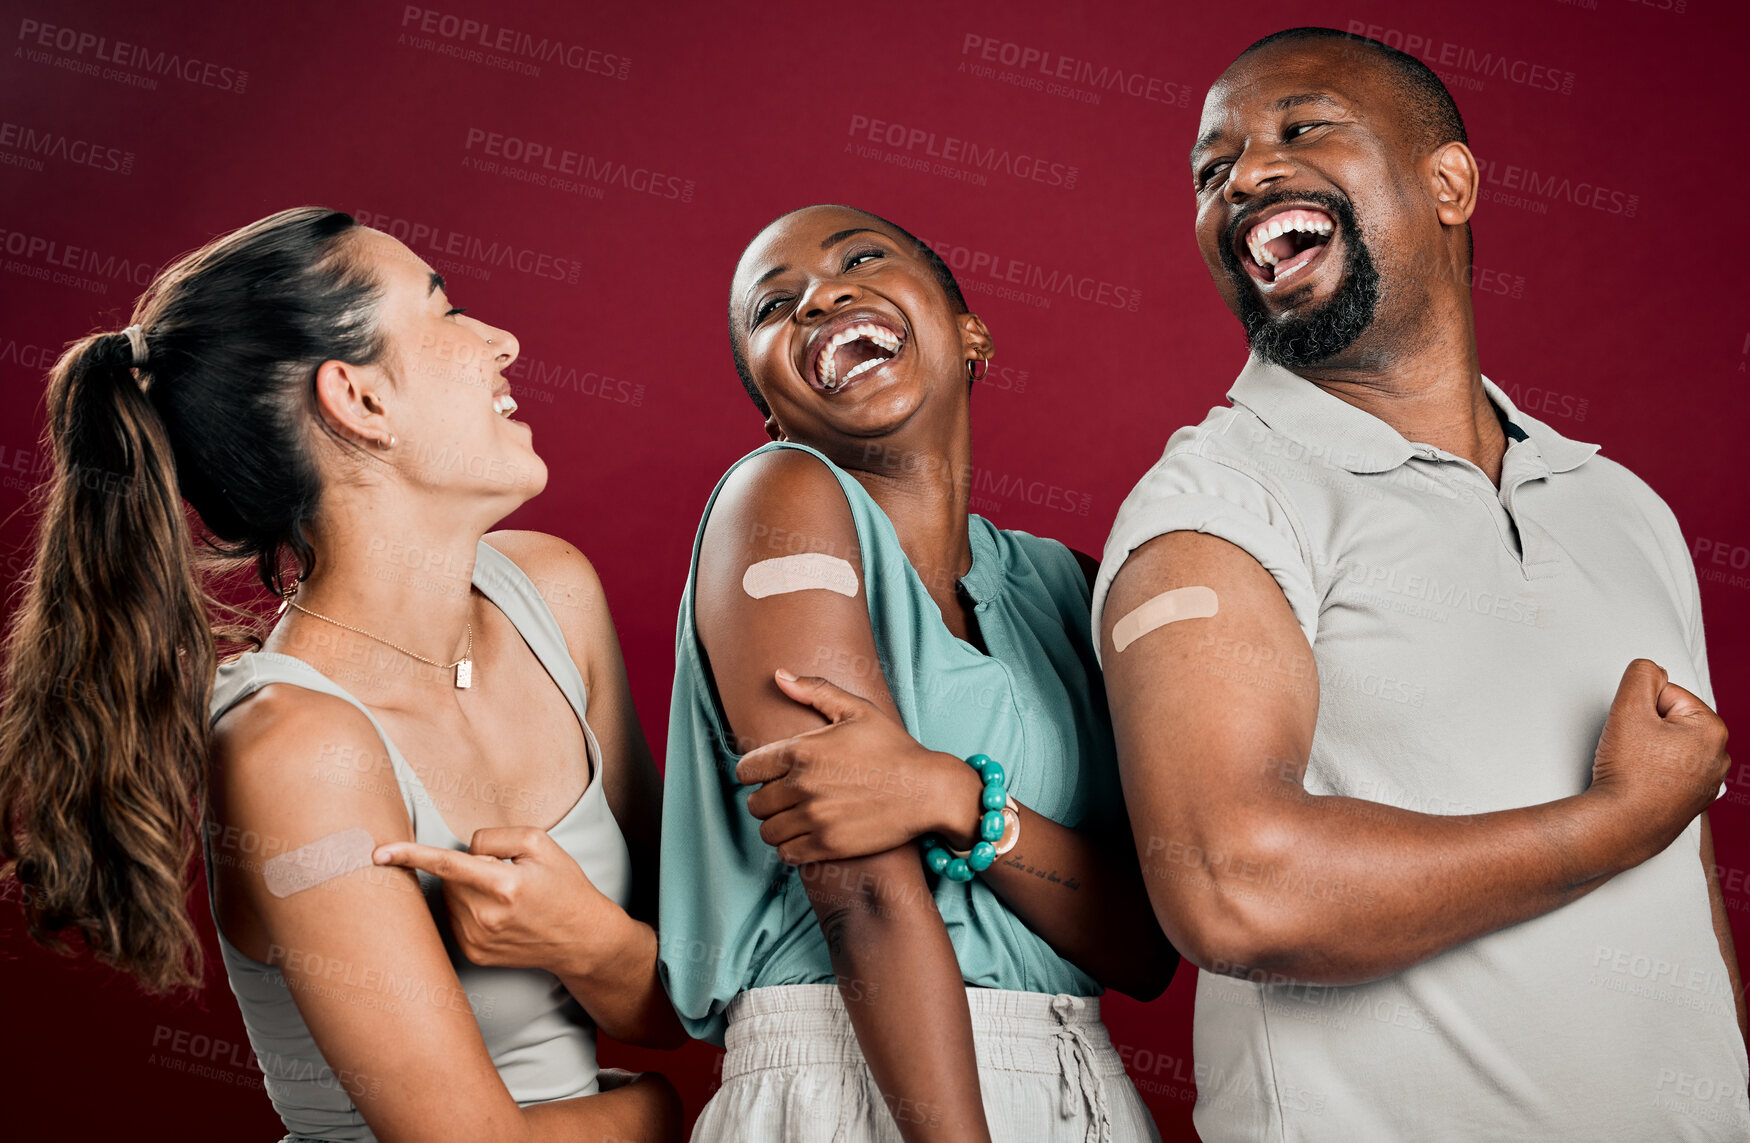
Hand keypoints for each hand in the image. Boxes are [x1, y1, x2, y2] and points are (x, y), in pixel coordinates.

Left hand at [372, 826, 628, 978]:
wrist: (580, 938)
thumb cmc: (564, 885)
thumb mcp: (542, 844)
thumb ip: (496, 837)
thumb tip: (465, 851)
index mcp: (504, 884)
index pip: (447, 864)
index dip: (410, 854)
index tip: (379, 852)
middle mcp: (485, 915)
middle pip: (450, 876)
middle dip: (468, 867)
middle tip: (504, 873)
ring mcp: (477, 939)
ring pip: (450, 897)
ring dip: (467, 889)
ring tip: (505, 897)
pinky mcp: (474, 953)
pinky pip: (455, 918)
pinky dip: (469, 909)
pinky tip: (499, 916)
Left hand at [734, 671, 982, 863]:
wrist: (927, 790)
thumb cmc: (894, 747)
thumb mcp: (857, 710)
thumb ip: (815, 691)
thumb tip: (779, 675)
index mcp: (801, 750)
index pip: (746, 770)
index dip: (754, 773)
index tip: (769, 775)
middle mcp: (802, 785)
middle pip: (755, 804)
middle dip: (767, 800)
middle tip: (787, 798)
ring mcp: (814, 818)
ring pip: (767, 831)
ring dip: (776, 826)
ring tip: (794, 819)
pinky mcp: (828, 845)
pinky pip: (786, 854)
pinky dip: (790, 848)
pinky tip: (804, 838)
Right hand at [1587, 658, 1731, 866]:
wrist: (1620, 826)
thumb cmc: (1628, 775)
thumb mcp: (1628, 708)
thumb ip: (1641, 675)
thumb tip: (1650, 669)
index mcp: (1712, 730)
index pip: (1666, 694)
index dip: (1639, 707)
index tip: (1631, 731)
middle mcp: (1719, 757)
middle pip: (1669, 720)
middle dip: (1645, 728)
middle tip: (1630, 749)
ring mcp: (1708, 783)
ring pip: (1668, 746)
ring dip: (1647, 750)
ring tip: (1633, 767)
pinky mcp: (1692, 801)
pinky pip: (1669, 771)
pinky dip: (1653, 772)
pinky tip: (1640, 783)